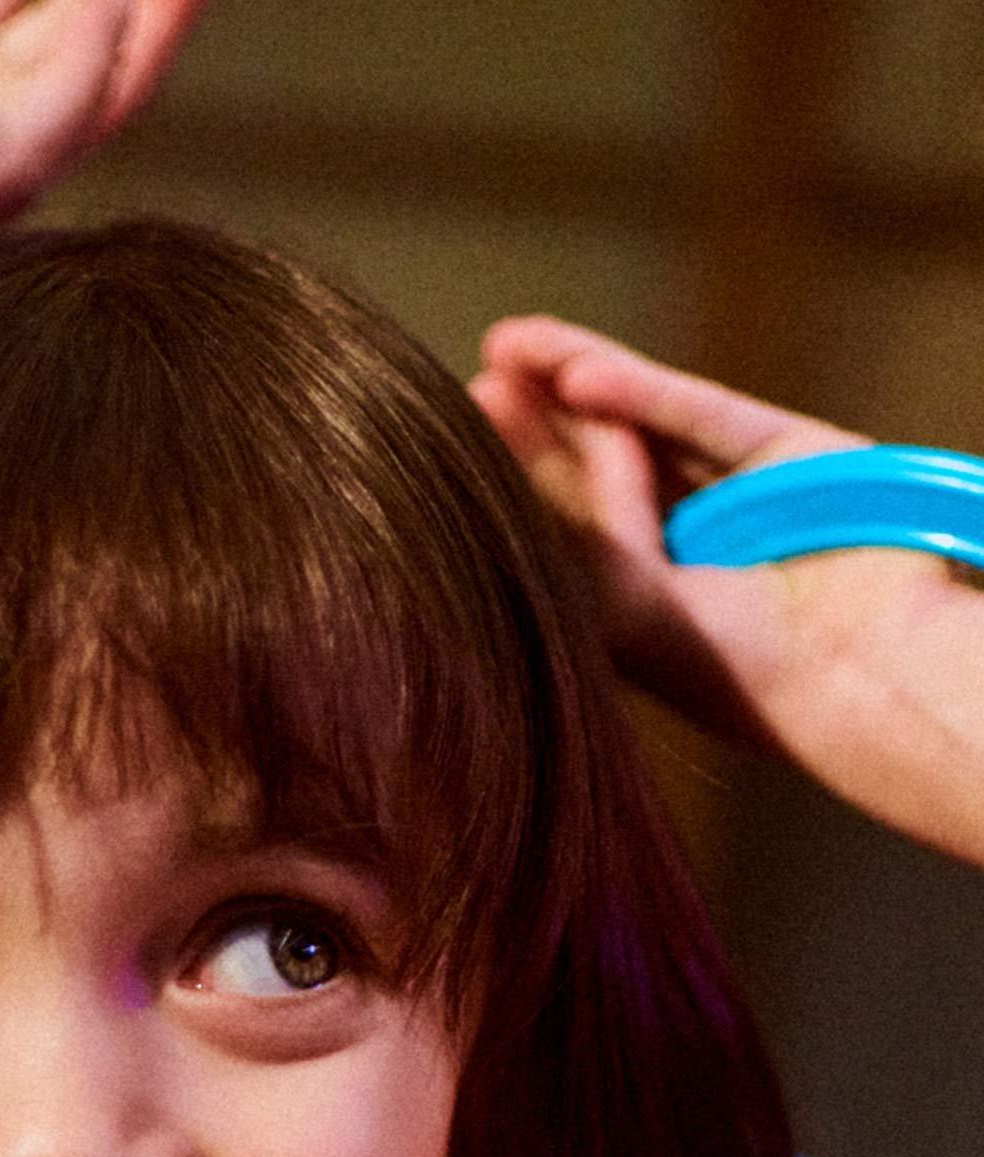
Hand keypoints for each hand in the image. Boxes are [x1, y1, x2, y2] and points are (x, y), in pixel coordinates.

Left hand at [472, 315, 983, 866]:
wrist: (857, 670)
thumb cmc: (732, 667)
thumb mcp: (621, 611)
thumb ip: (569, 544)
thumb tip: (492, 482)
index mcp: (643, 604)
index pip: (563, 528)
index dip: (508, 481)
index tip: (440, 444)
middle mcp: (687, 544)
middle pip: (595, 465)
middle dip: (534, 422)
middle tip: (469, 380)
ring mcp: (739, 492)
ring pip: (644, 423)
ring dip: (576, 380)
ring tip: (508, 345)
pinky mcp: (787, 448)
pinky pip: (700, 413)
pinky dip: (642, 391)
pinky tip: (579, 371)